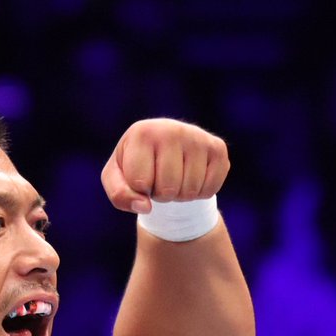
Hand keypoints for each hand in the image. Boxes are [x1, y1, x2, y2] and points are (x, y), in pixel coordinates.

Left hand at [101, 119, 228, 213]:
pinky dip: (200, 193)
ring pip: (189, 191)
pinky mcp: (217, 148)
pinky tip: (193, 177)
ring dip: (180, 195)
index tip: (140, 176)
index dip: (139, 191)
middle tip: (160, 179)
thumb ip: (120, 195)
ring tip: (175, 177)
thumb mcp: (117, 180)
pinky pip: (209, 190)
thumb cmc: (135, 167)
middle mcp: (171, 128)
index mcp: (142, 132)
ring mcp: (197, 137)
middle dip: (161, 195)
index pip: (140, 184)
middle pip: (167, 190)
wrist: (165, 150)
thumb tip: (145, 207)